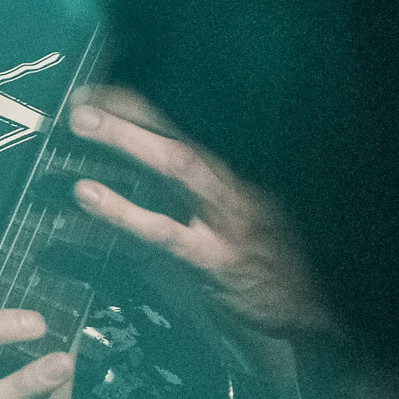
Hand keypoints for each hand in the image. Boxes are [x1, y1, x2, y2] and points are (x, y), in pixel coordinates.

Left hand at [67, 85, 336, 338]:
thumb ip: (213, 183)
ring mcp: (227, 220)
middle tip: (84, 98)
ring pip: (176, 164)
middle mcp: (238, 184)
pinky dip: (123, 211)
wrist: (315, 311)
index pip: (190, 122)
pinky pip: (163, 230)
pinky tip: (89, 196)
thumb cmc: (279, 259)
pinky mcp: (214, 259)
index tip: (105, 87)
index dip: (145, 101)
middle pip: (182, 130)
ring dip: (127, 139)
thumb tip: (157, 154)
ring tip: (83, 124)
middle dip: (132, 106)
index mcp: (244, 169)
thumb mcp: (254, 209)